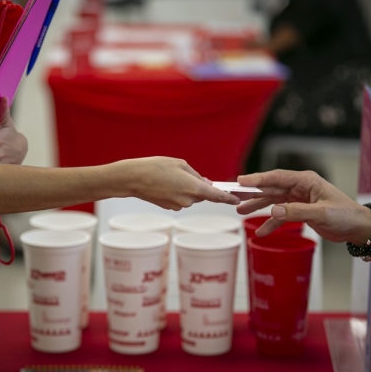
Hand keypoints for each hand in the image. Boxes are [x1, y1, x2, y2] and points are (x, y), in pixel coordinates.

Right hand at [116, 157, 240, 210]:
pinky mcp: (169, 207)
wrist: (133, 179)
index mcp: (194, 188)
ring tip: (170, 176)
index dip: (229, 198)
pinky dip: (177, 192)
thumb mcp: (180, 164)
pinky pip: (180, 199)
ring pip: (190, 197)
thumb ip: (196, 175)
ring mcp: (178, 205)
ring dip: (186, 188)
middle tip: (187, 174)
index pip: (217, 196)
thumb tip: (205, 183)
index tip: (237, 200)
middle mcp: (188, 200)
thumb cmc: (156, 167)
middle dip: (200, 186)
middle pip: (202, 195)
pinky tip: (165, 183)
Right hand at [236, 170, 370, 244]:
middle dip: (253, 193)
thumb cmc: (345, 215)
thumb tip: (274, 211)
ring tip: (241, 211)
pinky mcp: (299, 211)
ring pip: (273, 201)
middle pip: (271, 188)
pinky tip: (261, 232)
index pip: (277, 177)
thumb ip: (296, 212)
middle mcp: (300, 188)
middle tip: (235, 196)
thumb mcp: (321, 213)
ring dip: (258, 207)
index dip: (258, 179)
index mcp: (306, 181)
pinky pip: (280, 216)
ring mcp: (298, 199)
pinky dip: (271, 223)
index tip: (241, 181)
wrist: (357, 228)